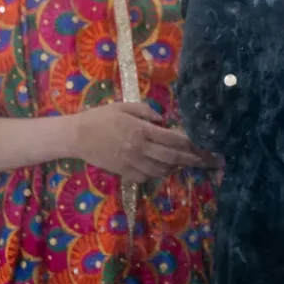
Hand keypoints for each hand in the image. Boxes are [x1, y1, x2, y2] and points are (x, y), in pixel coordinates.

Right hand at [75, 103, 218, 181]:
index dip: (191, 143)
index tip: (204, 145)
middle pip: (172, 157)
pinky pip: (146, 177)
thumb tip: (164, 120)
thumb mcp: (124, 107)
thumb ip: (146, 112)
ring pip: (161, 169)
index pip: (173, 139)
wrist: (76, 136)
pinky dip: (157, 174)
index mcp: (141, 131)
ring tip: (186, 164)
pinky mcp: (123, 172)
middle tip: (208, 161)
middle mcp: (139, 149)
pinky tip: (163, 169)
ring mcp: (131, 162)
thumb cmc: (100, 118)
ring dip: (176, 167)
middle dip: (192, 159)